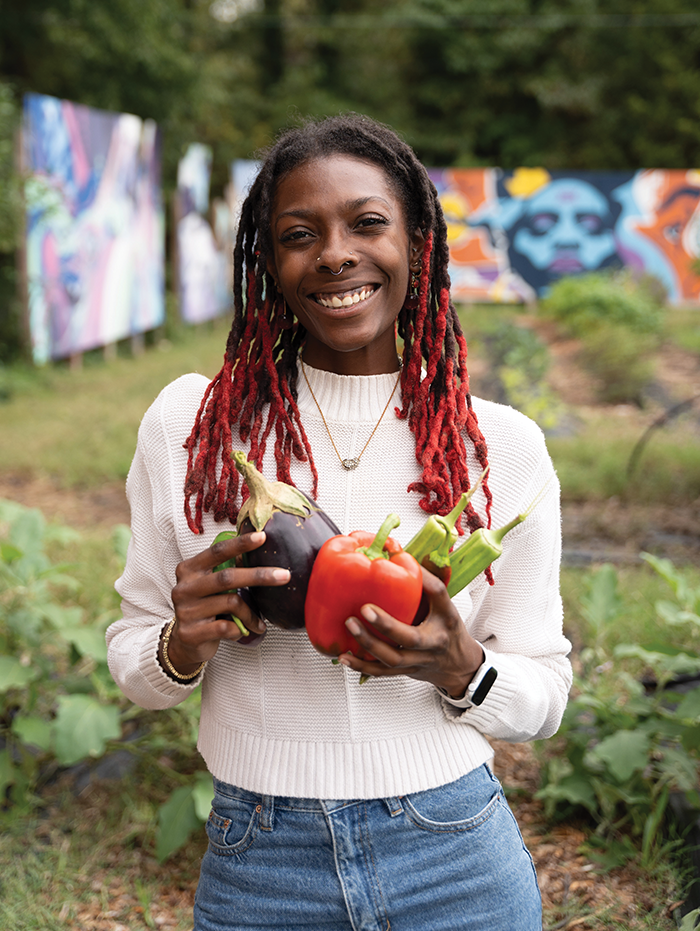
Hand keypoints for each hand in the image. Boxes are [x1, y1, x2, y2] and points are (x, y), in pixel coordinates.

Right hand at [164, 532, 289, 674]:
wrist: (185, 643)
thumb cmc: (204, 608)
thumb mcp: (211, 585)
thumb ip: (228, 569)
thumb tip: (259, 550)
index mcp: (189, 569)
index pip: (217, 551)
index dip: (240, 544)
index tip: (263, 537)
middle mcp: (184, 588)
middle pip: (227, 577)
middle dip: (259, 575)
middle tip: (285, 575)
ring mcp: (185, 611)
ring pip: (231, 603)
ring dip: (252, 614)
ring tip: (260, 622)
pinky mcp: (190, 633)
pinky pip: (226, 627)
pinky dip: (240, 629)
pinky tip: (244, 632)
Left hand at [337, 567, 483, 697]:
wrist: (460, 666)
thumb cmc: (447, 630)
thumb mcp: (445, 606)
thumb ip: (425, 586)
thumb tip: (399, 557)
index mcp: (445, 619)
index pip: (438, 596)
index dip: (423, 582)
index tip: (401, 564)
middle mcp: (433, 642)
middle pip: (410, 638)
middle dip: (386, 625)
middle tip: (365, 609)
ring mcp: (419, 661)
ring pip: (393, 659)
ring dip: (368, 644)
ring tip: (350, 626)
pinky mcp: (406, 672)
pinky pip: (382, 673)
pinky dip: (362, 666)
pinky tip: (345, 657)